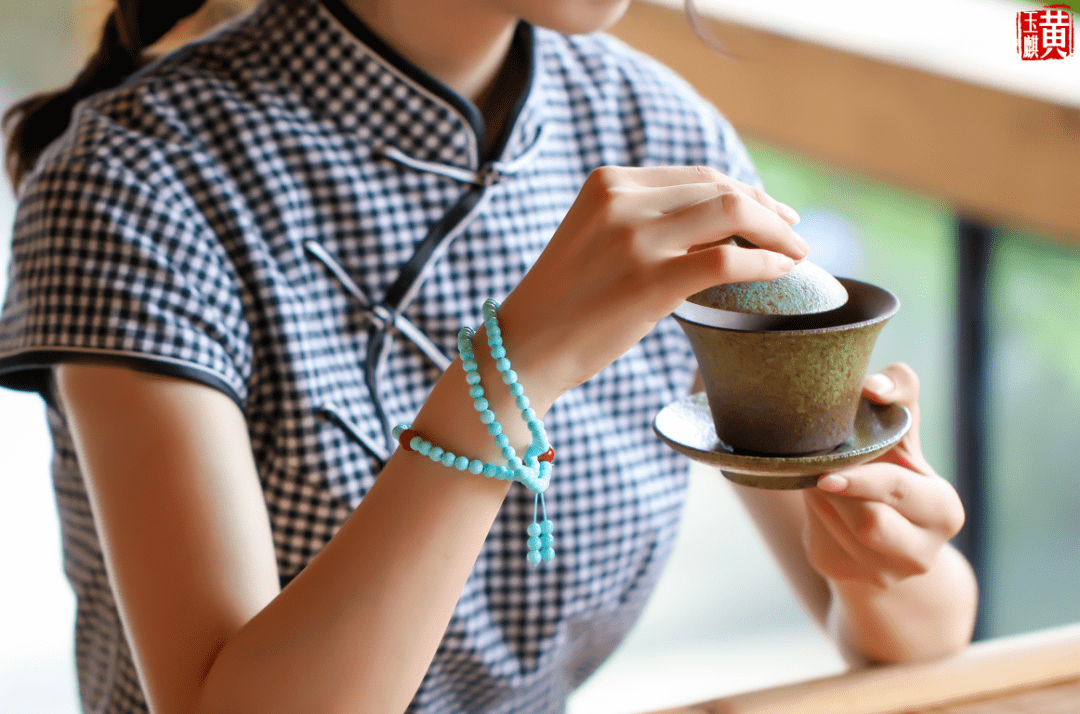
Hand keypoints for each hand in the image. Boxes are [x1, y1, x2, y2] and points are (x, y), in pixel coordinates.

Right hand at [499, 165, 807, 405]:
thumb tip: (718, 229)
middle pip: (720, 189)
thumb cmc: (567, 304)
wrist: (524, 349)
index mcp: (608, 182)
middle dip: (768, 209)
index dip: (744, 190)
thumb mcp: (599, 241)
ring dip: (776, 232)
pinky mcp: (648, 280)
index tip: (771, 210)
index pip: (696, 176)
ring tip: (797, 252)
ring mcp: (634, 239)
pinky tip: (783, 271)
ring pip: (731, 214)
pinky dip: (765, 263)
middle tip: (795, 232)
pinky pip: (726, 261)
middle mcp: (621, 200)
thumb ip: (646, 223)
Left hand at [803, 363, 965, 588]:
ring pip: (840, 534)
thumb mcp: (900, 426)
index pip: (896, 492)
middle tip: (820, 469)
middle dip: (837, 493)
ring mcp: (886, 573)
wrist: (875, 517)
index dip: (860, 480)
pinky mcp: (850, 577)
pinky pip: (822, 546)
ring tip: (822, 479)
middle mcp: (922, 553)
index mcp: (944, 510)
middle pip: (867, 523)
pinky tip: (823, 505)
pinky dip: (815, 520)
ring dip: (821, 502)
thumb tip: (875, 387)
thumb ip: (900, 390)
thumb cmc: (888, 459)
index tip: (826, 472)